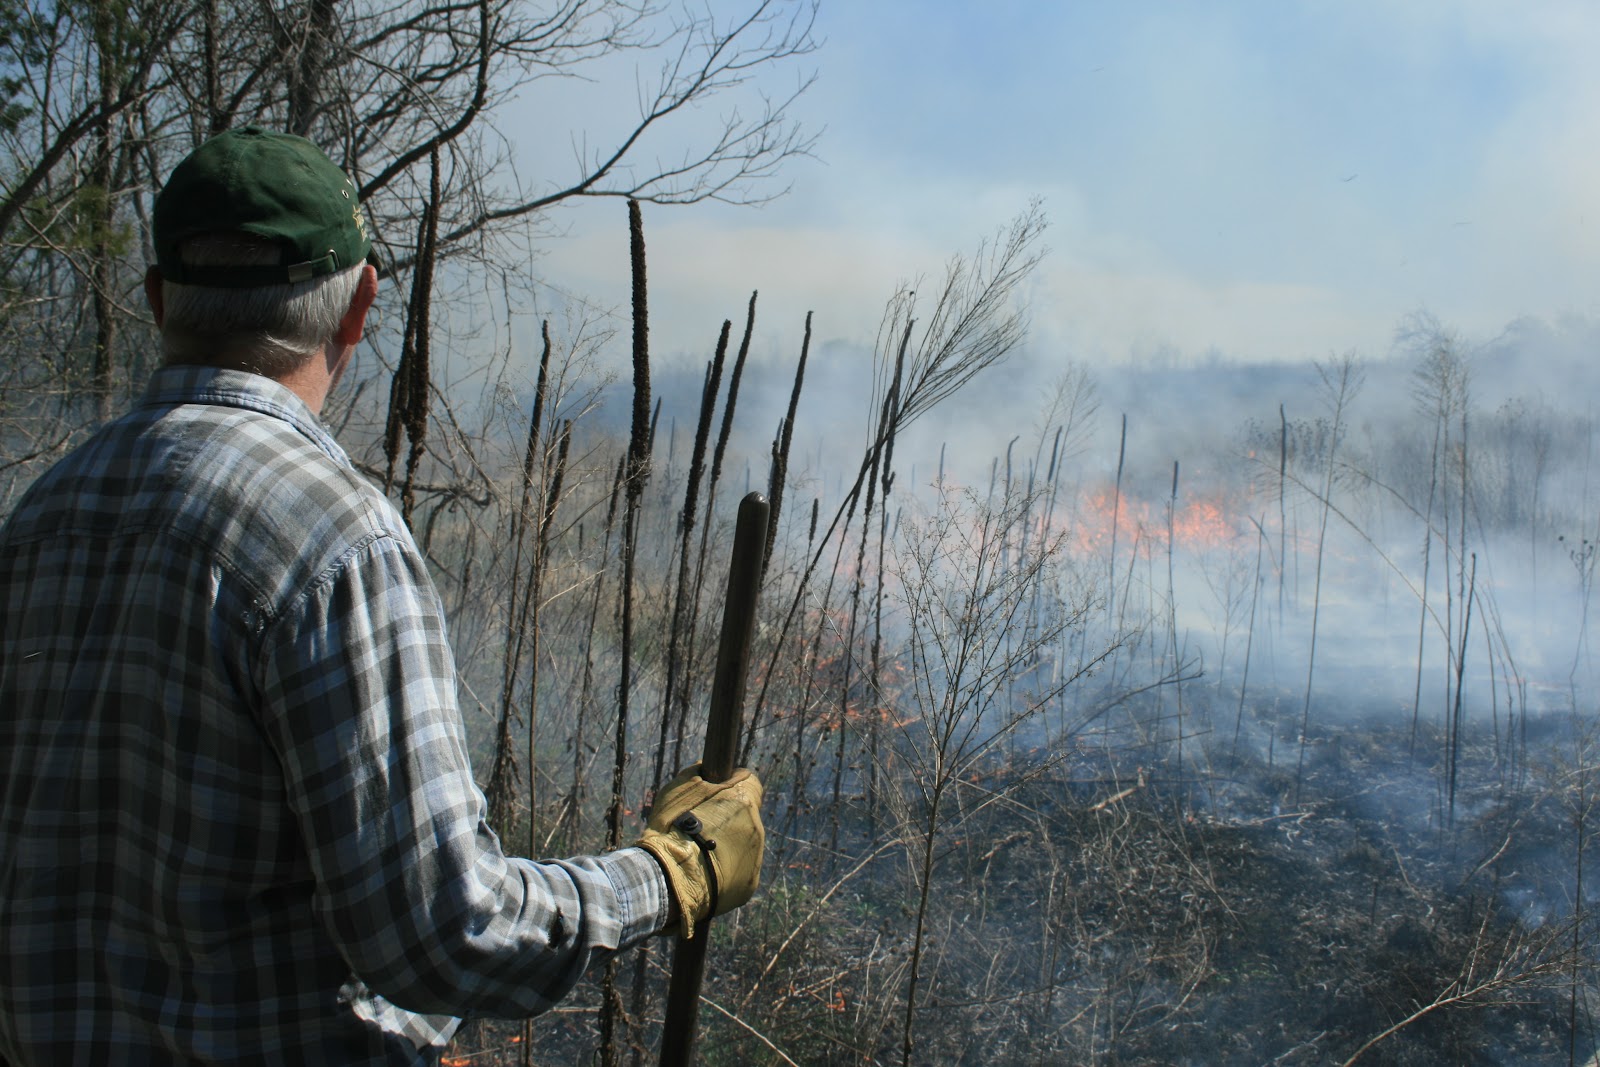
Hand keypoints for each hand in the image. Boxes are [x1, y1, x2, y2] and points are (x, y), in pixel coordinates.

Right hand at [635, 764, 763, 938]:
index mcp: (742, 799)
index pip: (749, 782)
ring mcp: (755, 856)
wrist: (670, 875)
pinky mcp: (749, 883)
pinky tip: (706, 874)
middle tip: (702, 828)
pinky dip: (726, 871)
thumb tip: (704, 768)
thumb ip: (698, 774)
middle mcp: (756, 826)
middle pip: (746, 816)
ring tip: (700, 854)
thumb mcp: (680, 788)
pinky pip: (740, 871)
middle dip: (728, 818)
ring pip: (743, 844)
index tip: (717, 795)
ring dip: (727, 845)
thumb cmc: (673, 828)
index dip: (732, 786)